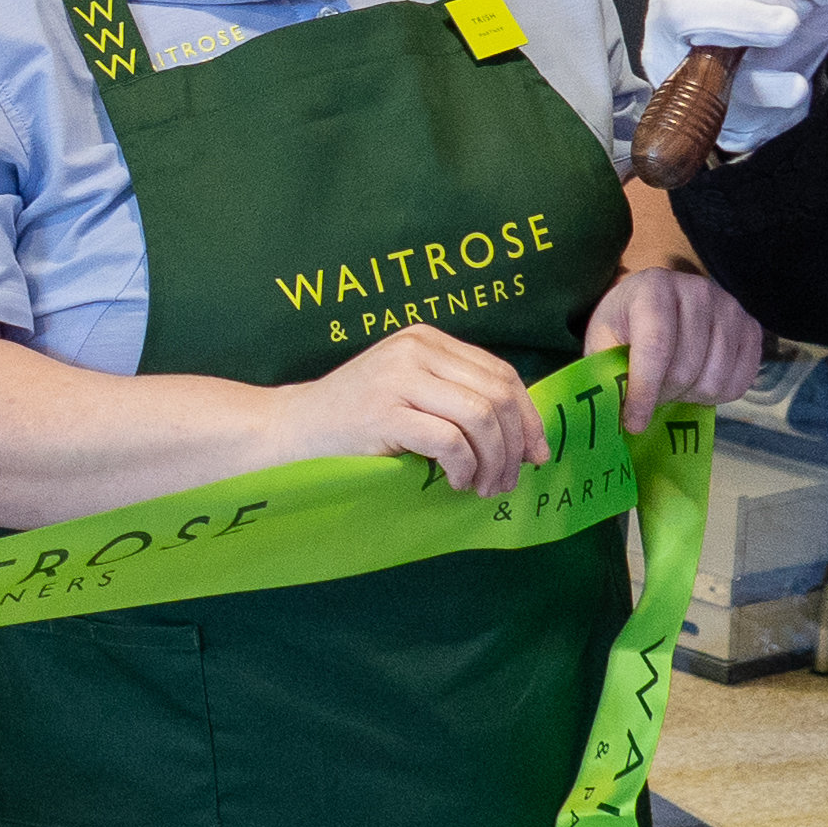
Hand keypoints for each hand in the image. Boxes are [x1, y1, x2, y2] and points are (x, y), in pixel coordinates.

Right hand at [277, 322, 541, 496]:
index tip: (537, 453)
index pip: (501, 373)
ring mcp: (400, 378)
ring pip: (481, 418)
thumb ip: (454, 396)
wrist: (290, 430)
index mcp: (427, 340)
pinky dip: (464, 468)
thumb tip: (523, 435)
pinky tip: (455, 482)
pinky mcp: (386, 412)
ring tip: (483, 487)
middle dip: (515, 445)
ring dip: (493, 462)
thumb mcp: (408, 391)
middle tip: (510, 480)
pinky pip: (451, 441)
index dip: (528, 417)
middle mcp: (417, 350)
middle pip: (498, 395)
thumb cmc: (353, 420)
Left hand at [589, 264, 766, 421]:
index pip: (656, 346)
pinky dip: (717, 396)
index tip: (633, 423)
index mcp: (654, 287)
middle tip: (651, 395)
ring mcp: (730, 307)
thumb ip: (608, 374)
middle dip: (664, 394)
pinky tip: (697, 383)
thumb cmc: (625, 326)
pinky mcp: (751, 327)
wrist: (654, 304)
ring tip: (672, 385)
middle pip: (686, 368)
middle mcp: (698, 290)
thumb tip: (615, 418)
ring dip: (689, 395)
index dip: (645, 391)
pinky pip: (740, 382)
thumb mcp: (603, 343)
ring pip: (715, 380)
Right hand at [639, 0, 827, 152]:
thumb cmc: (786, 25)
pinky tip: (789, 80)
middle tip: (798, 10)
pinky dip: (753, 72)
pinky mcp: (666, 59)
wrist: (774, 84)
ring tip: (786, 29)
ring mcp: (664, 15)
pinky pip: (699, 62)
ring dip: (749, 17)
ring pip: (688, 8)